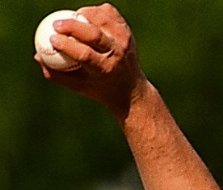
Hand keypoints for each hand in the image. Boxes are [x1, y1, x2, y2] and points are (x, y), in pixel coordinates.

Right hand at [34, 3, 145, 120]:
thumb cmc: (100, 88)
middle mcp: (118, 54)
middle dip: (71, 26)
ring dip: (82, 16)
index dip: (66, 44)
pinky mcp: (126, 30)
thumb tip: (37, 56)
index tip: (51, 38)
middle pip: (93, 34)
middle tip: (56, 24)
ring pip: (101, 18)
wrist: (131, 89)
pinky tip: (85, 19)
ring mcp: (124, 40)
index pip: (85, 54)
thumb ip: (57, 74)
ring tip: (71, 22)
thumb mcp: (79, 87)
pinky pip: (107, 12)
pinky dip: (94, 12)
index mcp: (106, 70)